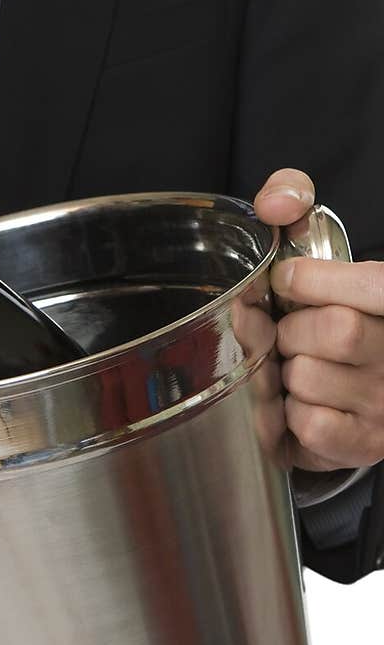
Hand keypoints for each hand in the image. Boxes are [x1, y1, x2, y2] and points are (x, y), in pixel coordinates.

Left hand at [255, 168, 383, 471]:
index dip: (313, 282)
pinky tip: (302, 401)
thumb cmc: (338, 307)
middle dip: (294, 328)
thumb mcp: (327, 248)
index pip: (368, 286)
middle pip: (333, 332)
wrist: (370, 385)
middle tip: (294, 333)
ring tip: (301, 367)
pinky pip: (306, 423)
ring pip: (308, 378)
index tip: (288, 283)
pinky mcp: (363, 443)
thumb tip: (274, 202)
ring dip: (287, 371)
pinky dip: (289, 412)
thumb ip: (297, 201)